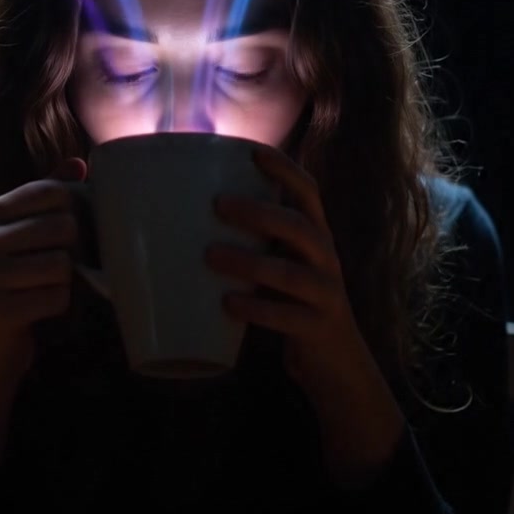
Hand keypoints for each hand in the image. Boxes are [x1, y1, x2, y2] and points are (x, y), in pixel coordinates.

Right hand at [0, 159, 88, 382]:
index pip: (50, 191)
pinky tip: (41, 313)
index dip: (76, 211)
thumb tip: (79, 162)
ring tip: (47, 292)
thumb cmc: (13, 289)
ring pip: (63, 264)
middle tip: (65, 271)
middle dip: (76, 252)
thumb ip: (45, 200)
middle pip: (63, 226)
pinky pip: (57, 297)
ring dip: (67, 284)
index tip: (73, 236)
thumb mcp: (22, 240)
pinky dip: (59, 307)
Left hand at [204, 144, 365, 395]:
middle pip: (300, 226)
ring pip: (291, 273)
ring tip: (210, 256)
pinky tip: (228, 304)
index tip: (252, 152)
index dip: (284, 170)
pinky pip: (288, 317)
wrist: (334, 362)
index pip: (307, 192)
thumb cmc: (292, 303)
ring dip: (249, 262)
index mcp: (315, 236)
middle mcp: (326, 258)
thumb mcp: (281, 266)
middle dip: (259, 212)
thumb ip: (252, 244)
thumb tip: (179, 223)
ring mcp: (326, 294)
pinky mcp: (318, 327)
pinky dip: (257, 310)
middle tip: (217, 204)